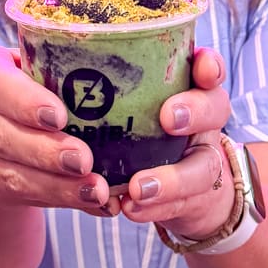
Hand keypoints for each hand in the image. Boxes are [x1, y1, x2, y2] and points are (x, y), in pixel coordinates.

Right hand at [0, 45, 112, 213]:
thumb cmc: (30, 81)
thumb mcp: (36, 65)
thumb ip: (63, 69)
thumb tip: (120, 84)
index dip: (24, 101)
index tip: (60, 116)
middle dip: (45, 151)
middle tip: (84, 160)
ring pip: (10, 174)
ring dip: (56, 186)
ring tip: (96, 190)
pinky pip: (22, 196)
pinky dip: (61, 199)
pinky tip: (93, 201)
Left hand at [117, 47, 236, 238]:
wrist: (185, 192)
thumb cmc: (143, 133)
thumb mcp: (130, 104)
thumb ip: (108, 88)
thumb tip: (51, 59)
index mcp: (190, 90)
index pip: (208, 68)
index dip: (209, 65)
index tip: (201, 68)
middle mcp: (203, 122)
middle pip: (216, 107)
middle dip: (195, 111)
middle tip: (168, 118)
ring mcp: (203, 161)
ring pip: (203, 166)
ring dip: (170, 178)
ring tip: (138, 188)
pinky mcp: (196, 199)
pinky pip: (180, 204)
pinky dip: (154, 208)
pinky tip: (130, 208)